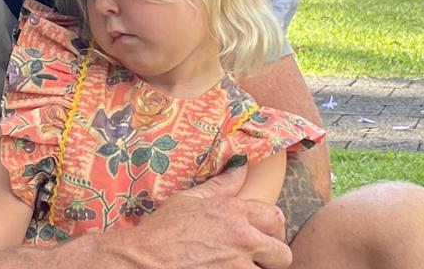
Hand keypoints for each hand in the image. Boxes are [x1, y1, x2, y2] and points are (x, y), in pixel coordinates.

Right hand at [97, 167, 291, 268]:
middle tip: (255, 261)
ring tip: (237, 268)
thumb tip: (241, 165)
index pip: (276, 218)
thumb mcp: (189, 200)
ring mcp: (238, 266)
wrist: (141, 261)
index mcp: (234, 211)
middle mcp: (243, 237)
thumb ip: (220, 185)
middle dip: (272, 259)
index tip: (263, 239)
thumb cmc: (161, 231)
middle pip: (282, 254)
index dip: (273, 231)